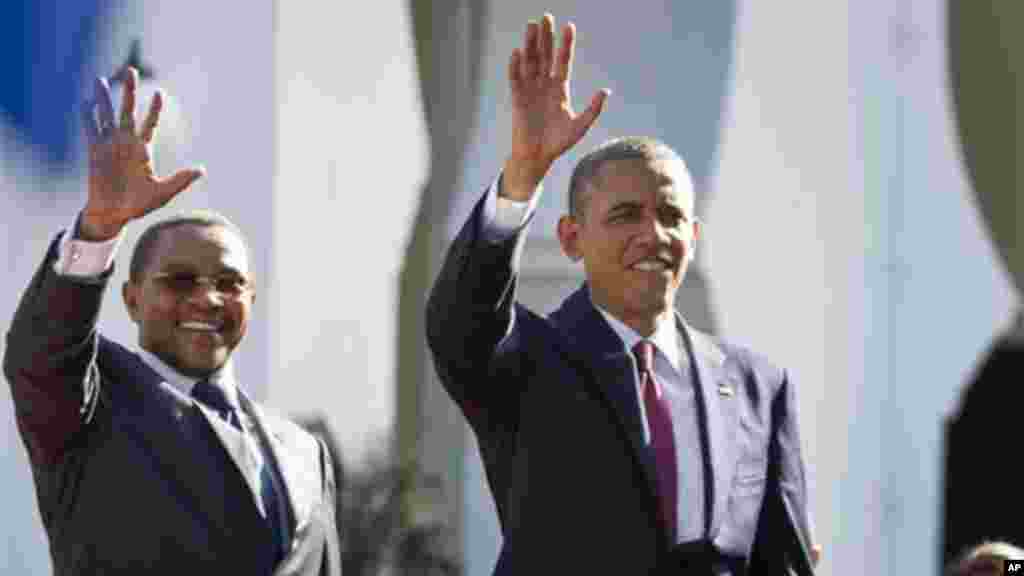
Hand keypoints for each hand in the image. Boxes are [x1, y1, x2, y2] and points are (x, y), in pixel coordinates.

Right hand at [80, 67, 203, 240]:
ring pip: (106, 116)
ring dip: (103, 98)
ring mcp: (109, 146)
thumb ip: (181, 180)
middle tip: (130, 69)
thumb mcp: (163, 192)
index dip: (154, 109)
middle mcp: (125, 143)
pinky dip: (89, 117)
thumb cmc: (138, 205)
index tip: (159, 93)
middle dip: (128, 91)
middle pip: (127, 111)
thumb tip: (202, 170)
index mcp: (142, 150)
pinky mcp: (94, 152)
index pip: (149, 123)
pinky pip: (91, 131)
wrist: (114, 215)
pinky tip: (87, 103)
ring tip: (100, 79)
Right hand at [502, 14, 609, 201]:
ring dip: (530, 44)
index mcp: (559, 89)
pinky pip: (516, 80)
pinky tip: (518, 52)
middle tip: (546, 16)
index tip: (569, 26)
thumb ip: (593, 109)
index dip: (566, 44)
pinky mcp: (518, 99)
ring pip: (530, 62)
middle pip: (544, 55)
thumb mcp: (580, 125)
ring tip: (532, 26)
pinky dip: (516, 66)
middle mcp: (544, 85)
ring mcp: (530, 90)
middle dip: (546, 37)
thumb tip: (604, 91)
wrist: (537, 157)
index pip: (563, 61)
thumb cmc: (558, 142)